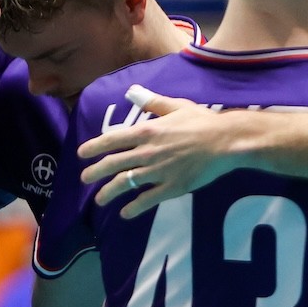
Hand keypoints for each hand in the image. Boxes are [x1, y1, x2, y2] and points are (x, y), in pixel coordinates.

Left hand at [79, 87, 243, 218]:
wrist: (226, 142)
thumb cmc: (202, 121)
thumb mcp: (175, 105)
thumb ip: (151, 102)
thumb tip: (132, 92)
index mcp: (146, 132)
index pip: (111, 140)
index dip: (93, 147)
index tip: (82, 154)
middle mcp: (147, 153)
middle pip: (112, 164)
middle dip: (94, 172)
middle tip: (84, 178)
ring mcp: (158, 172)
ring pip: (125, 184)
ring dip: (108, 193)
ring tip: (99, 199)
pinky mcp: (172, 188)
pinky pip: (147, 200)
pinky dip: (133, 209)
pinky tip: (125, 214)